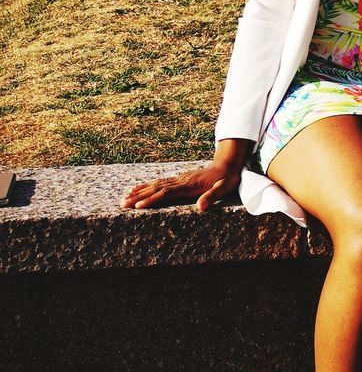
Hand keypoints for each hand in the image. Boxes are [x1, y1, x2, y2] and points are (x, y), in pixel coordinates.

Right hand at [119, 162, 240, 212]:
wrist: (228, 164)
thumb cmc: (226, 179)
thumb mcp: (224, 189)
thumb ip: (212, 197)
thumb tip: (201, 207)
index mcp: (189, 185)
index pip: (167, 193)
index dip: (152, 199)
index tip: (138, 206)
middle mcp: (181, 181)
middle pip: (156, 188)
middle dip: (139, 196)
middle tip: (122, 203)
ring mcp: (179, 179)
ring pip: (155, 185)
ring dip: (140, 191)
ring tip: (124, 197)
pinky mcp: (179, 179)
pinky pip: (160, 183)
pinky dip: (147, 186)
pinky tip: (138, 188)